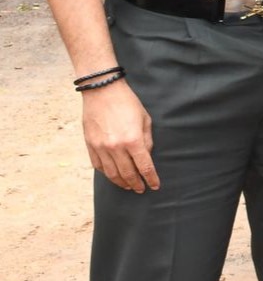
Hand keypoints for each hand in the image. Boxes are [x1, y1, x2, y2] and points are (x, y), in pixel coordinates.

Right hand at [81, 78, 158, 192]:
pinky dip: (107, 174)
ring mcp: (101, 148)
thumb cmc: (127, 103)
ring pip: (112, 174)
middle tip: (141, 189)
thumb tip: (146, 156)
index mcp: (133, 140)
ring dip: (121, 182)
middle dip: (136, 184)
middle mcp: (116, 147)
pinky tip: (113, 176)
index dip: (151, 179)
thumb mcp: (145, 119)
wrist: (102, 91)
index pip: (144, 167)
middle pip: (128, 174)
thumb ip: (147, 140)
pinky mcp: (90, 145)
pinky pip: (98, 166)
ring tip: (128, 186)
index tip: (155, 186)